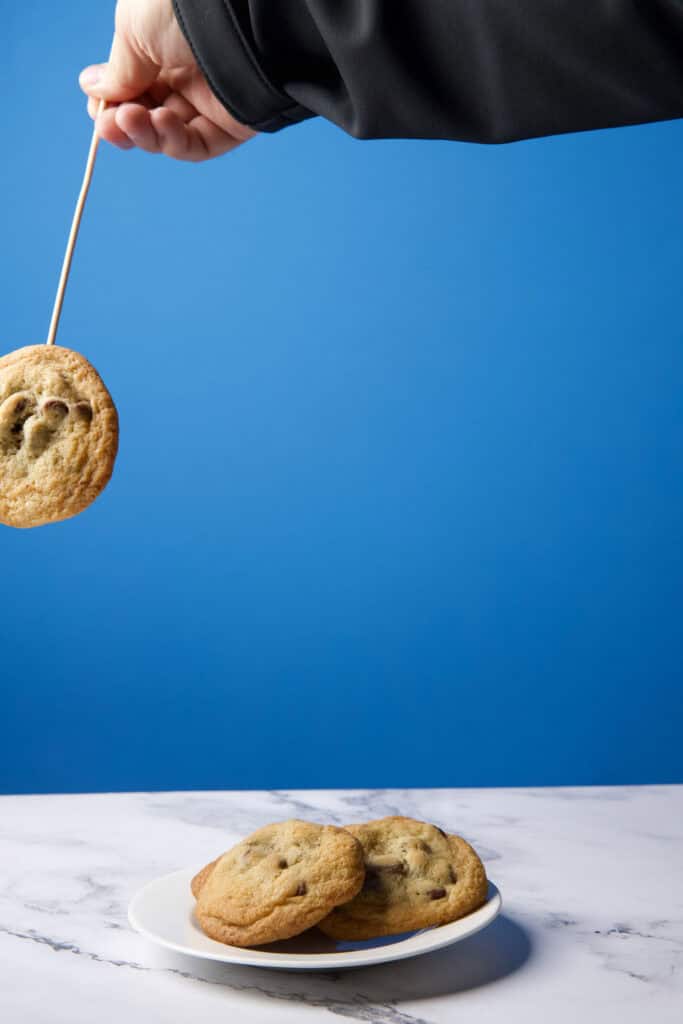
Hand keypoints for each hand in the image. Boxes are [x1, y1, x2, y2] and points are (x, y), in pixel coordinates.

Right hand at [79, 0, 255, 160]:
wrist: (234, 16)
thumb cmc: (179, 10)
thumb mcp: (132, 31)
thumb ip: (117, 70)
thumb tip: (94, 90)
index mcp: (160, 44)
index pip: (132, 85)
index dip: (111, 101)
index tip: (96, 107)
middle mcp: (184, 73)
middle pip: (147, 114)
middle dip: (122, 123)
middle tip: (107, 123)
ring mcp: (208, 100)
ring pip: (167, 135)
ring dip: (143, 133)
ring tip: (130, 119)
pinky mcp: (231, 124)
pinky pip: (196, 145)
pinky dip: (172, 141)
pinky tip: (160, 122)